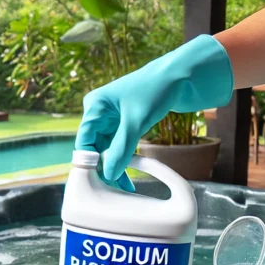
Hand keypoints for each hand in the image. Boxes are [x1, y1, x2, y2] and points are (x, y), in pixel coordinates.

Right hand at [74, 34, 232, 189]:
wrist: (180, 76)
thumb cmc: (155, 89)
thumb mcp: (136, 122)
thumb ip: (121, 149)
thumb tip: (109, 174)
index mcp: (95, 106)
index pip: (84, 141)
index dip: (90, 163)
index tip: (98, 183)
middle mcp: (99, 112)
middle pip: (95, 147)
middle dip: (105, 167)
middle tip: (116, 188)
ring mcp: (111, 117)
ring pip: (107, 148)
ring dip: (115, 165)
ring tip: (125, 185)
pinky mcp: (123, 122)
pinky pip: (118, 145)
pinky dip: (123, 157)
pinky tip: (129, 173)